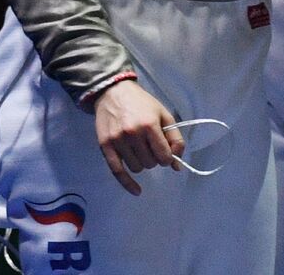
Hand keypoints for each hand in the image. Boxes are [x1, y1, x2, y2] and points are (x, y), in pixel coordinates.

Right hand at [94, 79, 183, 194]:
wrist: (113, 93)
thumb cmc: (143, 104)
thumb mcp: (164, 115)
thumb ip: (174, 138)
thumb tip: (178, 165)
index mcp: (150, 125)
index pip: (164, 156)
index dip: (168, 157)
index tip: (166, 153)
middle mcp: (133, 134)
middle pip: (150, 163)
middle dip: (155, 159)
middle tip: (151, 147)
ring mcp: (118, 141)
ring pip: (137, 168)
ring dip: (142, 163)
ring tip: (140, 150)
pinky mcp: (105, 147)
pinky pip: (117, 172)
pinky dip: (128, 184)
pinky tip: (137, 191)